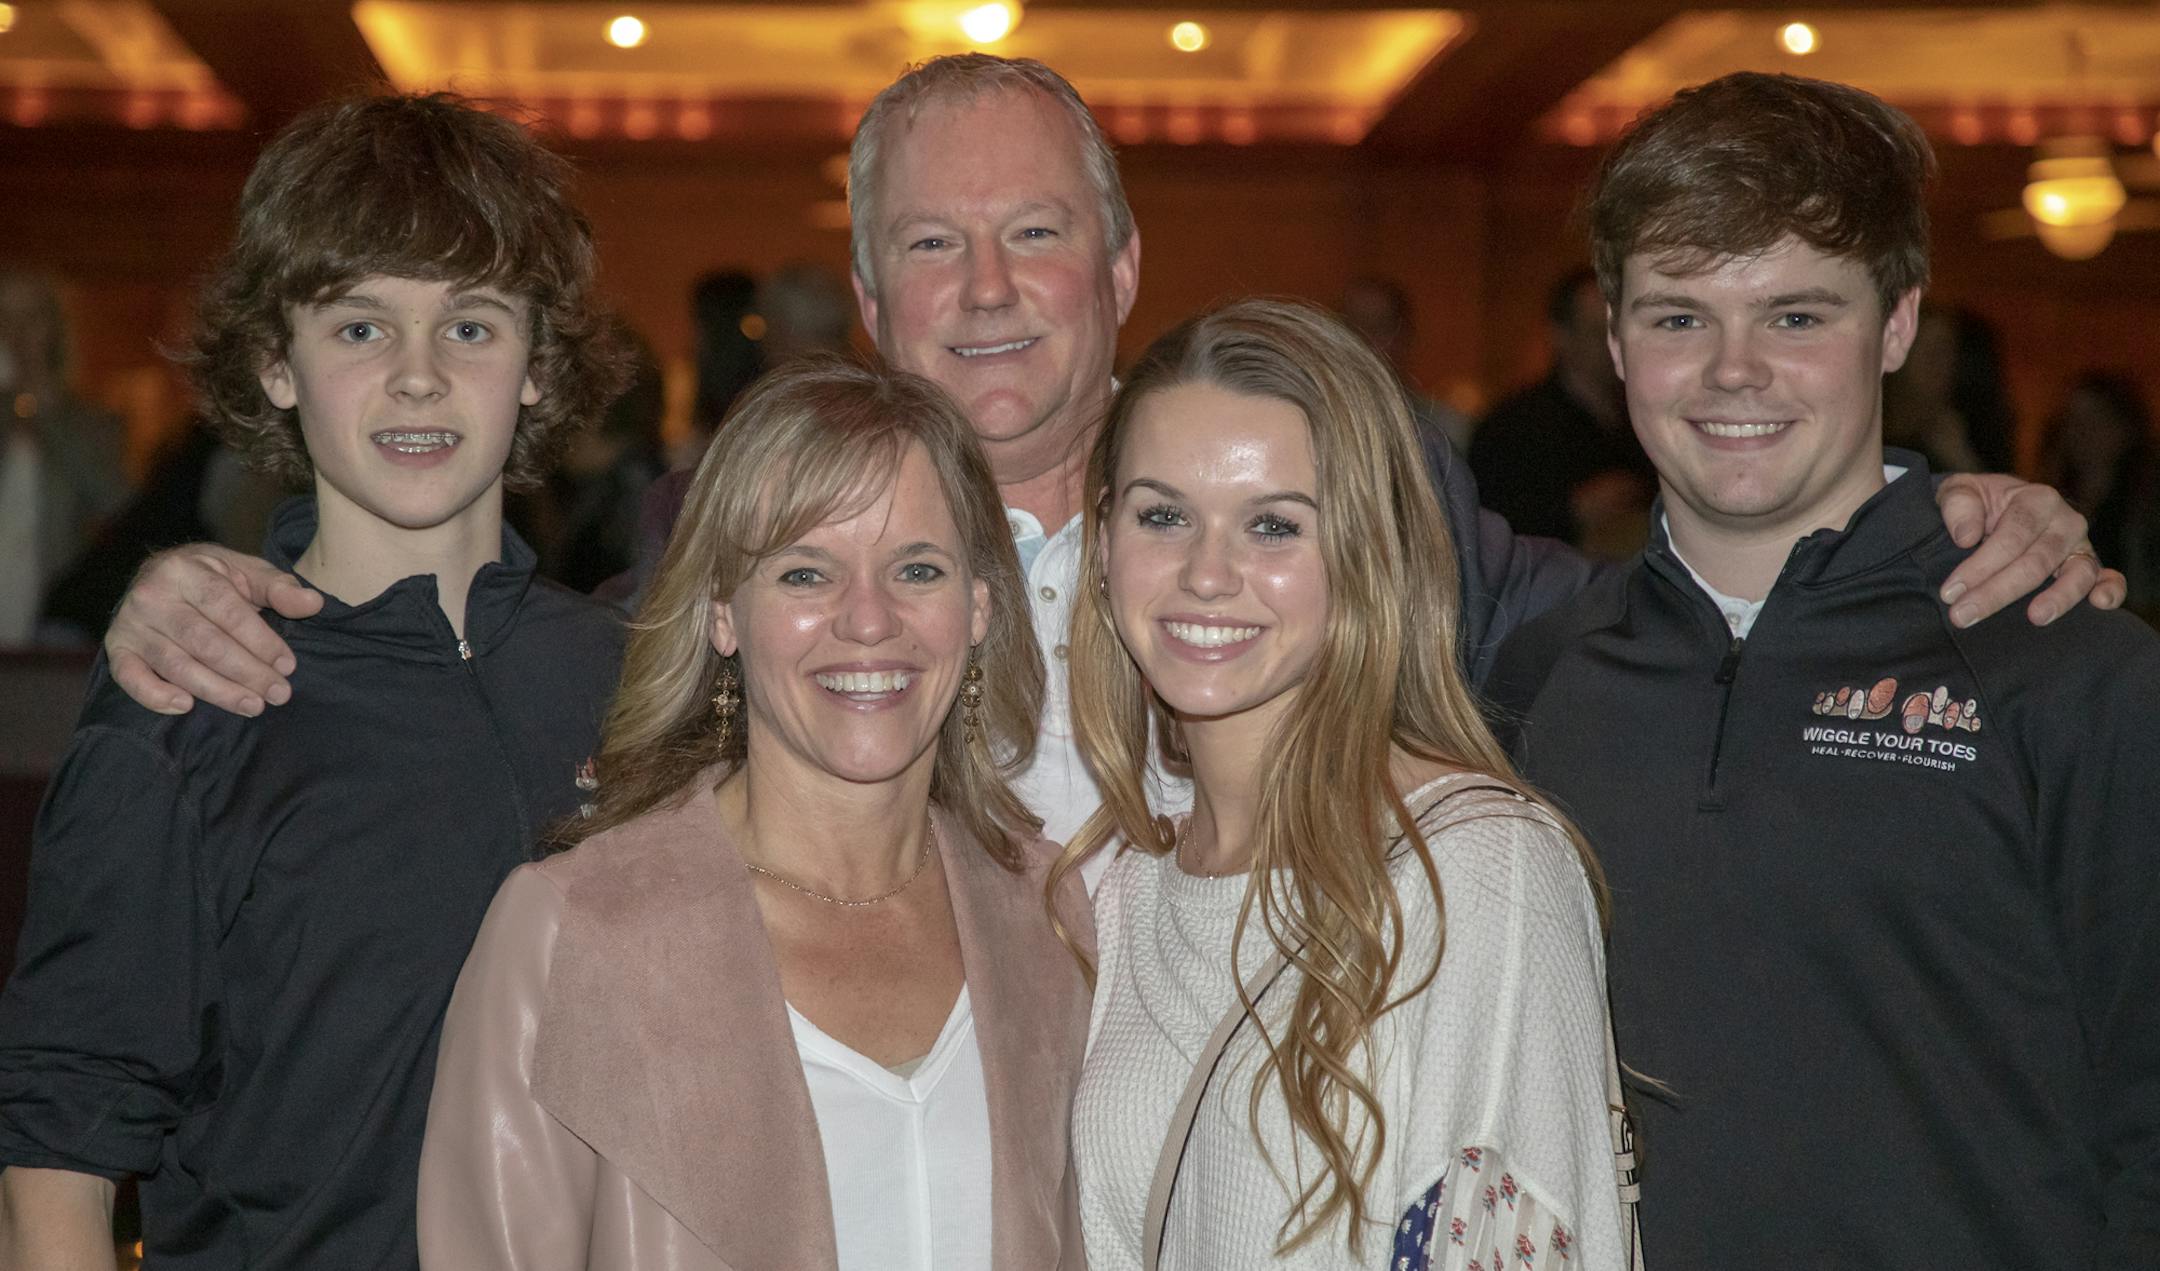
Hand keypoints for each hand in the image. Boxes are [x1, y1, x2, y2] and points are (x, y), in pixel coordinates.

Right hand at [105, 544, 323, 715]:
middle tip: (278, 693)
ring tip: (252, 706)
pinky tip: (185, 706)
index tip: (288, 665)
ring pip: (176, 665)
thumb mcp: (247, 572)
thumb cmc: (213, 577)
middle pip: (204, 642)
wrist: (162, 574)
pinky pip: (129, 677)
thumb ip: (279, 588)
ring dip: (217, 690)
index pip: (226, 610)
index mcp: (185, 570)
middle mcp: (152, 595)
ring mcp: (131, 623)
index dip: (259, 640)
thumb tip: (313, 603)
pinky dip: (153, 695)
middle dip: (246, 672)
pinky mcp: (118, 648)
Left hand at [1936, 474, 2127, 627]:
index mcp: (2036, 499)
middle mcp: (2065, 521)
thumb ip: (1958, 506)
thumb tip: (1966, 537)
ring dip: (2057, 598)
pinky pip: (2108, 579)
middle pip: (2037, 561)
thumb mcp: (1959, 491)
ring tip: (2035, 618)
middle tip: (1962, 616)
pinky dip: (2110, 591)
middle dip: (1998, 592)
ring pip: (2077, 574)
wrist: (1996, 509)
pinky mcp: (2090, 567)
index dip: (1981, 565)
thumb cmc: (1977, 504)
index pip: (2012, 536)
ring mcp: (2081, 546)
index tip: (1950, 592)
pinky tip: (2099, 605)